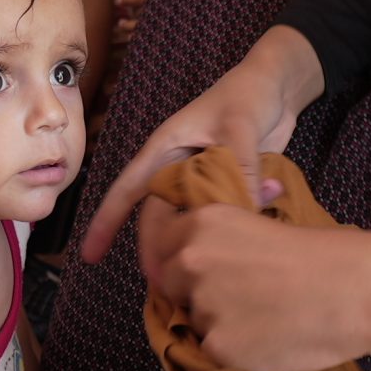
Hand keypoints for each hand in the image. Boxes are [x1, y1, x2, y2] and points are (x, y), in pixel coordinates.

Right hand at [78, 31, 319, 262]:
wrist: (279, 86)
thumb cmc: (248, 94)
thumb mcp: (239, 127)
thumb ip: (238, 168)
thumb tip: (241, 213)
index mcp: (166, 149)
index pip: (128, 189)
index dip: (107, 222)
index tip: (91, 256)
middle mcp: (178, 166)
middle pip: (158, 214)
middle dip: (158, 248)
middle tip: (167, 285)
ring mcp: (203, 178)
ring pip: (189, 219)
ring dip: (196, 240)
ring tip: (201, 274)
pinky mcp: (228, 185)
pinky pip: (221, 214)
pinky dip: (232, 225)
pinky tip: (248, 231)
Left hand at [148, 206, 370, 370]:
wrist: (357, 290)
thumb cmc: (324, 253)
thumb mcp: (260, 224)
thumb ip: (220, 241)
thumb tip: (192, 257)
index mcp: (202, 221)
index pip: (160, 243)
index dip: (177, 258)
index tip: (195, 271)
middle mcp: (191, 259)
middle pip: (169, 283)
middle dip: (192, 291)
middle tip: (237, 298)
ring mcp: (201, 304)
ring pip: (192, 319)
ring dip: (216, 322)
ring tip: (262, 319)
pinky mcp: (218, 346)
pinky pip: (213, 351)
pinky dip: (234, 350)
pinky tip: (268, 339)